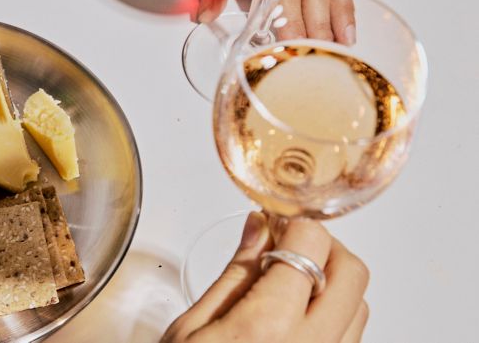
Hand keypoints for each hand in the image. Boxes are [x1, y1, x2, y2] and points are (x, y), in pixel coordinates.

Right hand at [162, 213, 368, 342]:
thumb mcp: (192, 327)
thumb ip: (234, 273)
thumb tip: (258, 228)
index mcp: (268, 325)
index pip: (310, 245)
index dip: (293, 224)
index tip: (274, 222)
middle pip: (352, 273)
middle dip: (324, 247)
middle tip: (287, 245)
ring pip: (360, 306)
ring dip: (332, 282)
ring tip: (289, 282)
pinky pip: (350, 339)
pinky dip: (333, 315)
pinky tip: (295, 316)